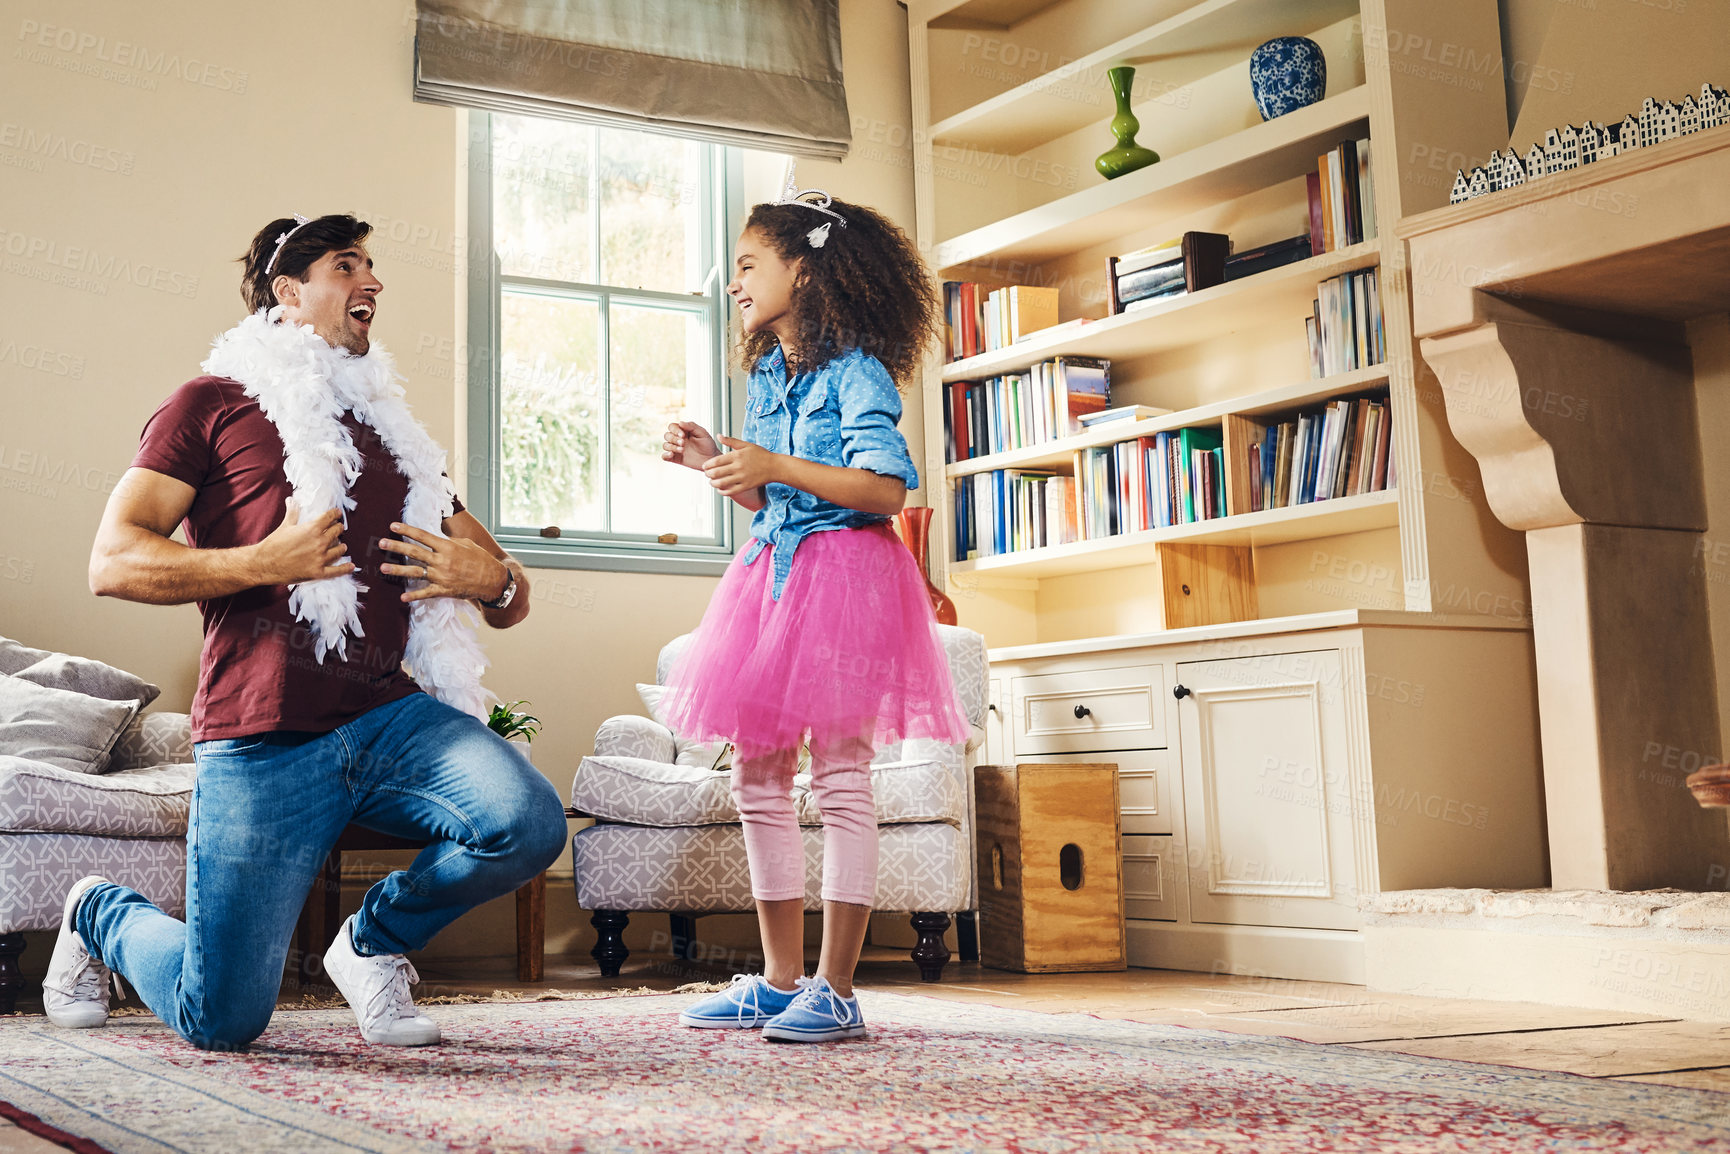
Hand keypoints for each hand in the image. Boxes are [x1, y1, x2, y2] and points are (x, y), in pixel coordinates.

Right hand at [253, 499, 354, 585]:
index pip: (330, 518)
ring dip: (341, 546)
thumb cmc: (273, 544)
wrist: (264, 563)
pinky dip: (345, 568)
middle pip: (337, 532)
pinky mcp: (318, 572)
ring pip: (339, 550)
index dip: (335, 514)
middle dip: (338, 529)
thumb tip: (291, 500)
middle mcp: (319, 542)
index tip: (337, 513)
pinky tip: (351, 566)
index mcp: (312, 529)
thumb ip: (292, 512)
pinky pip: (336, 571)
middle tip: (338, 529)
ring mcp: (320, 558)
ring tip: (341, 545)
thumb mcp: (285, 526)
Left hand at [379, 521, 508, 603]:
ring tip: (383, 567)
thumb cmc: (481, 559)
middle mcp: (442, 561)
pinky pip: (426, 593)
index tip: (393, 526)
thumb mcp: (466, 544)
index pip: (423, 536)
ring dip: (398, 570)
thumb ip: (448, 542)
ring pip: (415, 572)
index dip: (407, 530)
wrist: (493, 580)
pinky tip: (403, 597)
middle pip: (414, 552)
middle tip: (381, 543)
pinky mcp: (444, 590)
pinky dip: (414, 596)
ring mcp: (441, 577)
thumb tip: (435, 540)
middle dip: (396, 547)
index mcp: (447, 547)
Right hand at [662, 421, 720, 470]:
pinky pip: (664, 456)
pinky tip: (672, 454)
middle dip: (673, 439)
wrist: (711, 459)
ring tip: (682, 450)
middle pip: (667, 435)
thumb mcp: (702, 433)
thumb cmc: (708, 445)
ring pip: (665, 445)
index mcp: (683, 431)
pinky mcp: (675, 458)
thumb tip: (680, 422)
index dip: (675, 430)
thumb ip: (692, 426)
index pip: (672, 427)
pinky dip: (665, 455)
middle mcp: (678, 439)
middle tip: (683, 443)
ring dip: (671, 447)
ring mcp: (676, 449)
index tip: (683, 435)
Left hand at [702, 436, 782, 496]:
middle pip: (716, 473)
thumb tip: (718, 436)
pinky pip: (731, 491)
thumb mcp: (746, 445)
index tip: (705, 466)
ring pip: (721, 483)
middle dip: (708, 474)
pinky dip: (722, 491)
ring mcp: (742, 477)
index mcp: (737, 456)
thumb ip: (731, 441)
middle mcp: (738, 467)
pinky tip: (720, 489)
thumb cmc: (761, 454)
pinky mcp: (746, 486)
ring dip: (713, 483)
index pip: (716, 461)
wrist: (775, 466)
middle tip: (707, 474)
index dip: (707, 465)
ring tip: (712, 482)